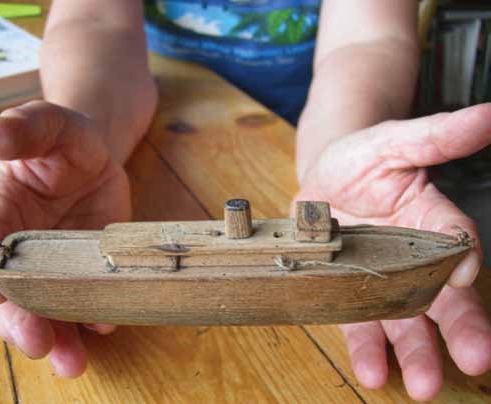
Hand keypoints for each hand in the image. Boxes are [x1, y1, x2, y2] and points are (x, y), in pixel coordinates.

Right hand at [0, 101, 132, 376]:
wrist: (96, 156)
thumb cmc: (66, 138)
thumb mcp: (49, 124)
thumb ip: (24, 128)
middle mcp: (19, 247)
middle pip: (11, 291)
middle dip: (21, 321)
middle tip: (39, 346)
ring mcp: (52, 264)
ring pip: (46, 307)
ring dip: (57, 336)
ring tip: (72, 363)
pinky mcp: (83, 270)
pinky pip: (84, 300)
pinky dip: (92, 317)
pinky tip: (104, 327)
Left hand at [295, 104, 490, 399]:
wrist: (324, 176)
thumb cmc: (362, 157)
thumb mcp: (394, 140)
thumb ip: (438, 135)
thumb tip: (490, 114)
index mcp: (430, 218)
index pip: (455, 238)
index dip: (463, 255)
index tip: (466, 276)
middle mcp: (413, 256)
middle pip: (443, 296)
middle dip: (459, 328)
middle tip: (476, 359)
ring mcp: (380, 277)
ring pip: (405, 320)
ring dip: (416, 352)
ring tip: (422, 384)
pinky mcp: (348, 290)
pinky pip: (359, 321)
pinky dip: (367, 347)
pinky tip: (372, 371)